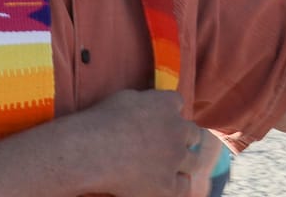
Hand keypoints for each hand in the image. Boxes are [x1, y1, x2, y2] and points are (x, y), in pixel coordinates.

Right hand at [71, 89, 205, 195]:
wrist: (91, 151)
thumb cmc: (101, 121)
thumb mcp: (126, 98)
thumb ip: (144, 101)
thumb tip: (147, 105)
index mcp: (167, 103)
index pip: (177, 103)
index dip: (168, 113)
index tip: (159, 120)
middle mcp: (178, 129)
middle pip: (191, 133)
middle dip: (181, 138)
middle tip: (166, 147)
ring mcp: (176, 156)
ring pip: (194, 161)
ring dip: (183, 164)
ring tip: (169, 170)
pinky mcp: (168, 183)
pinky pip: (183, 187)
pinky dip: (175, 187)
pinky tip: (164, 188)